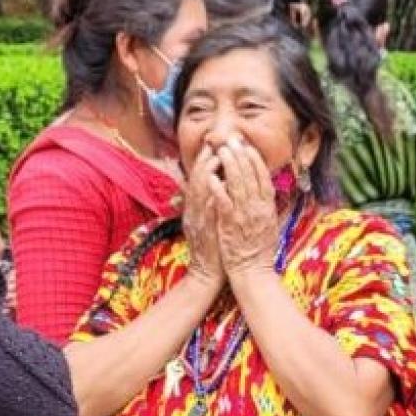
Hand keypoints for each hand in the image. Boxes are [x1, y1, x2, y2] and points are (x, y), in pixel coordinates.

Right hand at [181, 149, 227, 290]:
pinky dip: (214, 195)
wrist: (207, 274)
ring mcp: (198, 220)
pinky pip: (208, 210)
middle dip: (207, 159)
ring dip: (209, 172)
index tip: (215, 144)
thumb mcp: (205, 222)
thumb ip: (208, 204)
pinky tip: (221, 183)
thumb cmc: (212, 248)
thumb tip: (216, 185)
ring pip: (200, 191)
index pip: (199, 178)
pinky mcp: (206, 231)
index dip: (205, 159)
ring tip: (218, 155)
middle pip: (197, 179)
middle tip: (217, 141)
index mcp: (195, 208)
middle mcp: (194, 211)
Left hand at [212, 137, 280, 280]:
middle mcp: (258, 208)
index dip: (255, 160)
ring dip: (230, 165)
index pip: (263, 177)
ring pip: (238, 184)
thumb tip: (265, 191)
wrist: (252, 272)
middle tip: (232, 140)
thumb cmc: (258, 251)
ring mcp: (244, 215)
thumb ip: (266, 207)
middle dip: (241, 155)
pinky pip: (224, 202)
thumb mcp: (269, 225)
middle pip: (251, 175)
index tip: (247, 147)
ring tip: (222, 150)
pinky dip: (218, 188)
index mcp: (268, 207)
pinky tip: (212, 177)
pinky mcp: (231, 224)